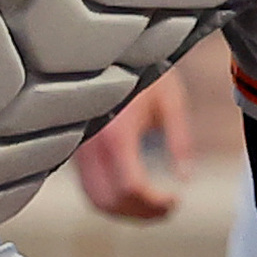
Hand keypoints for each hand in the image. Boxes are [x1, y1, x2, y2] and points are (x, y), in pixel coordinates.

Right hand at [67, 75, 192, 218]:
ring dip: (124, 210)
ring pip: (94, 198)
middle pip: (109, 201)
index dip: (154, 204)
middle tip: (166, 209)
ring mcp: (76, 146)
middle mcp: (90, 143)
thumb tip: (185, 178)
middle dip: (140, 213)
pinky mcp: (72, 145)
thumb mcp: (170, 101)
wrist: (105, 43)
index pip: (130, 187)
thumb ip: (180, 142)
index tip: (175, 201)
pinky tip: (131, 190)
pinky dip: (109, 197)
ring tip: (152, 204)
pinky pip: (86, 184)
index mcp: (116, 133)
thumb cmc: (143, 67)